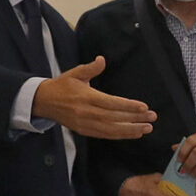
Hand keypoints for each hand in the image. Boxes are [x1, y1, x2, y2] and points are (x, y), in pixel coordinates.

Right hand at [34, 57, 156, 138]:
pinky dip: (120, 135)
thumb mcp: (75, 73)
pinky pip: (105, 135)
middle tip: (152, 118)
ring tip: (147, 128)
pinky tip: (134, 134)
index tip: (144, 107)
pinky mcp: (84, 131)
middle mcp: (86, 112)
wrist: (43, 101)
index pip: (111, 103)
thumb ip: (90, 68)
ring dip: (131, 130)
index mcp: (85, 97)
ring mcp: (85, 124)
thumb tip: (102, 60)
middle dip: (135, 119)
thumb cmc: (62, 85)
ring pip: (111, 130)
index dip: (128, 106)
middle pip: (114, 118)